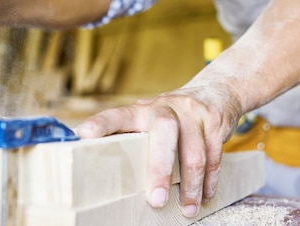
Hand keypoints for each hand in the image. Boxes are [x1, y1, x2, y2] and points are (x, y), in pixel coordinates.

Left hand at [75, 82, 241, 217]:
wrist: (215, 91)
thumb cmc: (172, 116)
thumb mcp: (149, 118)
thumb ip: (132, 136)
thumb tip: (101, 165)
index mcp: (142, 110)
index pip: (118, 115)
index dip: (101, 124)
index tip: (84, 135)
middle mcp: (166, 106)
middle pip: (164, 132)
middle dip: (160, 169)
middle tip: (156, 200)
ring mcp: (192, 112)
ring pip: (194, 153)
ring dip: (191, 186)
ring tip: (187, 209)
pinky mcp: (215, 122)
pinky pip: (215, 157)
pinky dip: (210, 182)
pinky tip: (204, 196)